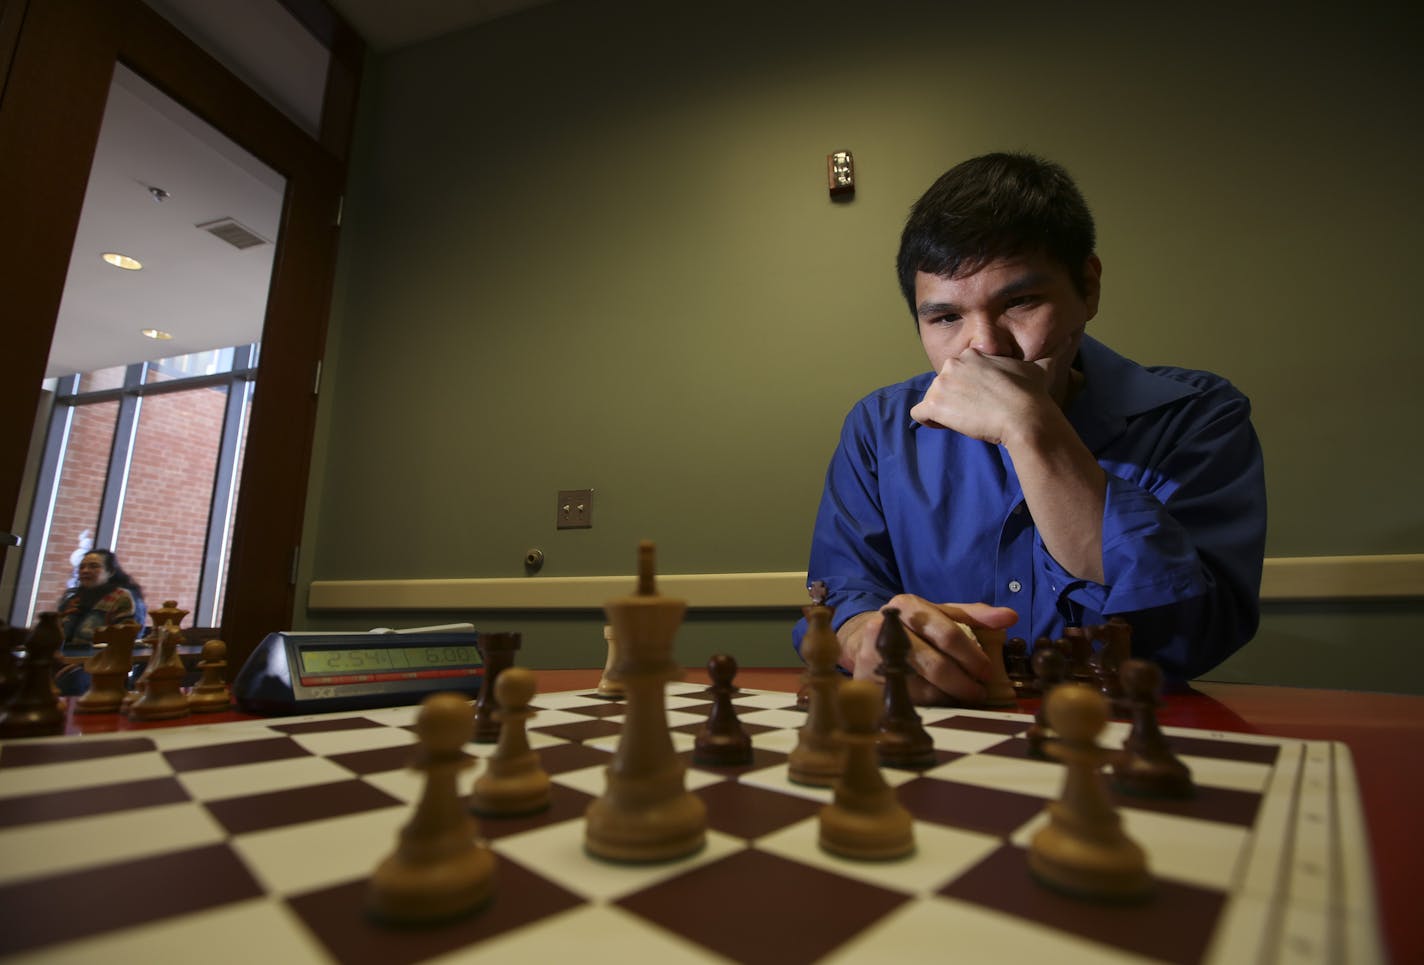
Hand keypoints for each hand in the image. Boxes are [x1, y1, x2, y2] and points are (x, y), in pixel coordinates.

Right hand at [837, 596, 1018, 704]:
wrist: (862, 639)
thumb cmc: (913, 628)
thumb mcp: (940, 614)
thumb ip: (976, 615)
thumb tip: (1010, 616)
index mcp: (906, 606)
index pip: (947, 633)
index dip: (972, 656)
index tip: (988, 671)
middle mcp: (884, 628)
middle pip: (934, 665)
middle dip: (963, 683)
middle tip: (979, 692)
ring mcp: (872, 657)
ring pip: (922, 688)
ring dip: (948, 697)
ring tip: (962, 698)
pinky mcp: (865, 682)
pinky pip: (907, 701)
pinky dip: (929, 705)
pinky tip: (941, 702)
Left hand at [909, 349, 1063, 443]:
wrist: (1024, 417)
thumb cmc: (1032, 395)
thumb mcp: (1040, 368)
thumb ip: (1050, 353)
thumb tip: (1069, 337)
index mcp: (972, 354)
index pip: (959, 372)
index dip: (968, 389)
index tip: (983, 401)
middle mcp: (953, 364)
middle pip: (944, 385)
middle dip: (955, 400)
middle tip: (977, 413)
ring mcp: (941, 383)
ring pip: (932, 399)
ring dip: (945, 412)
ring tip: (967, 420)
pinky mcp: (934, 404)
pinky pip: (919, 414)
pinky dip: (929, 422)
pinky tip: (948, 426)